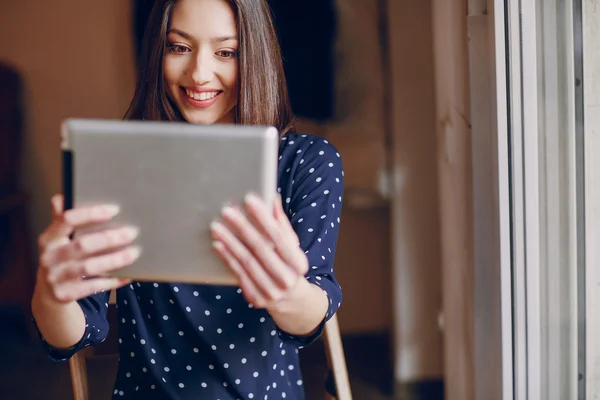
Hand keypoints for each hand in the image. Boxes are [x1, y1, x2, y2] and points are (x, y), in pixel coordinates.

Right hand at [35, 194, 139, 303]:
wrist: (49, 291)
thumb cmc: (62, 256)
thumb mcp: (59, 239)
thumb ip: (62, 220)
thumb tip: (61, 198)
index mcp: (48, 239)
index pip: (67, 220)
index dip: (91, 214)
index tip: (114, 209)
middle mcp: (48, 258)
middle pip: (82, 245)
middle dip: (110, 238)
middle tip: (132, 232)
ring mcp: (54, 278)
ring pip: (89, 267)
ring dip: (115, 259)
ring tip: (134, 253)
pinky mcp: (64, 295)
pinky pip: (93, 287)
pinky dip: (113, 280)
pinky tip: (128, 275)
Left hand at [210, 193, 307, 308]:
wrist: (292, 300)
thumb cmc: (288, 265)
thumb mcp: (292, 246)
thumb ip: (281, 223)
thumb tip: (272, 198)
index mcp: (298, 263)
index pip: (279, 236)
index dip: (263, 218)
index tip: (249, 200)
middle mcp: (286, 279)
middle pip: (261, 249)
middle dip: (242, 227)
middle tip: (227, 211)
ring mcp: (271, 292)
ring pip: (246, 261)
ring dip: (230, 242)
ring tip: (216, 226)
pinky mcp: (256, 298)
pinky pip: (238, 274)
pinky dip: (227, 258)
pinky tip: (218, 245)